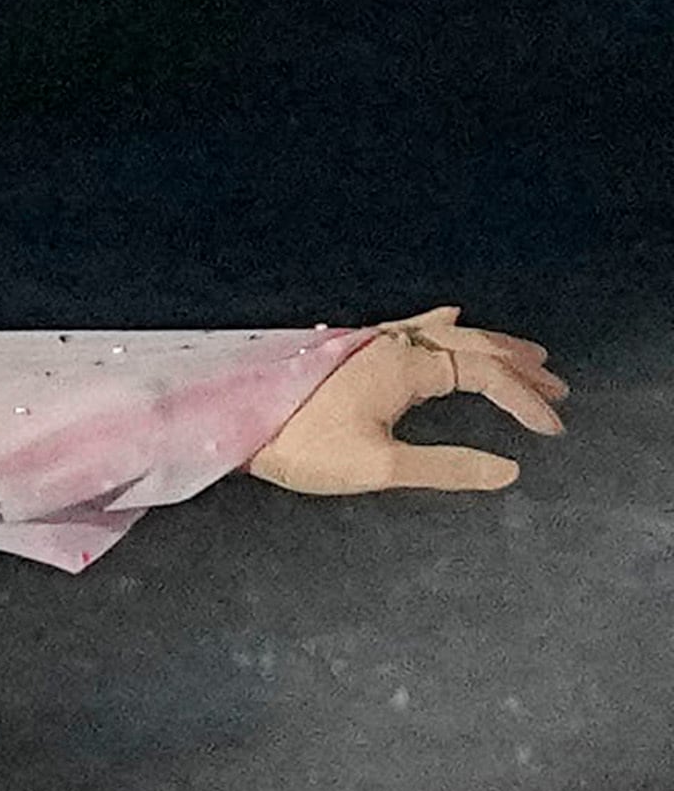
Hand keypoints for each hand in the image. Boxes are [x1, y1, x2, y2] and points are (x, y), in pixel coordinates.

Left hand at [244, 306, 566, 496]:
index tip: (552, 430)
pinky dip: (440, 326)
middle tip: (557, 388)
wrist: (233, 427)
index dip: (525, 401)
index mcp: (405, 366)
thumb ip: (447, 468)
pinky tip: (449, 317)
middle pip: (474, 347)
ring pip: (446, 336)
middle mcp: (392, 345)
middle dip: (519, 367)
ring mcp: (371, 344)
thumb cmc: (301, 449)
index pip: (486, 376)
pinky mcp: (352, 351)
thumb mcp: (379, 466)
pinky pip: (409, 328)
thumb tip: (508, 472)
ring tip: (527, 359)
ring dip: (489, 347)